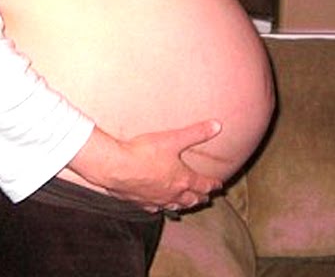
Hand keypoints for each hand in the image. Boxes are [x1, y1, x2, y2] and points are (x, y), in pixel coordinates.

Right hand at [68, 120, 223, 213]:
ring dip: (183, 205)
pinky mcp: (139, 202)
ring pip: (173, 206)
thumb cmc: (144, 152)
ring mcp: (155, 200)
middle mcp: (171, 193)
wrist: (116, 167)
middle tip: (205, 198)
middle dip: (200, 198)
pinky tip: (157, 207)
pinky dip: (159, 208)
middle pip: (190, 199)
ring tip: (186, 204)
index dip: (212, 184)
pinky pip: (154, 209)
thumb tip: (217, 126)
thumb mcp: (173, 139)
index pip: (203, 185)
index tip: (218, 186)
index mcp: (182, 180)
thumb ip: (196, 133)